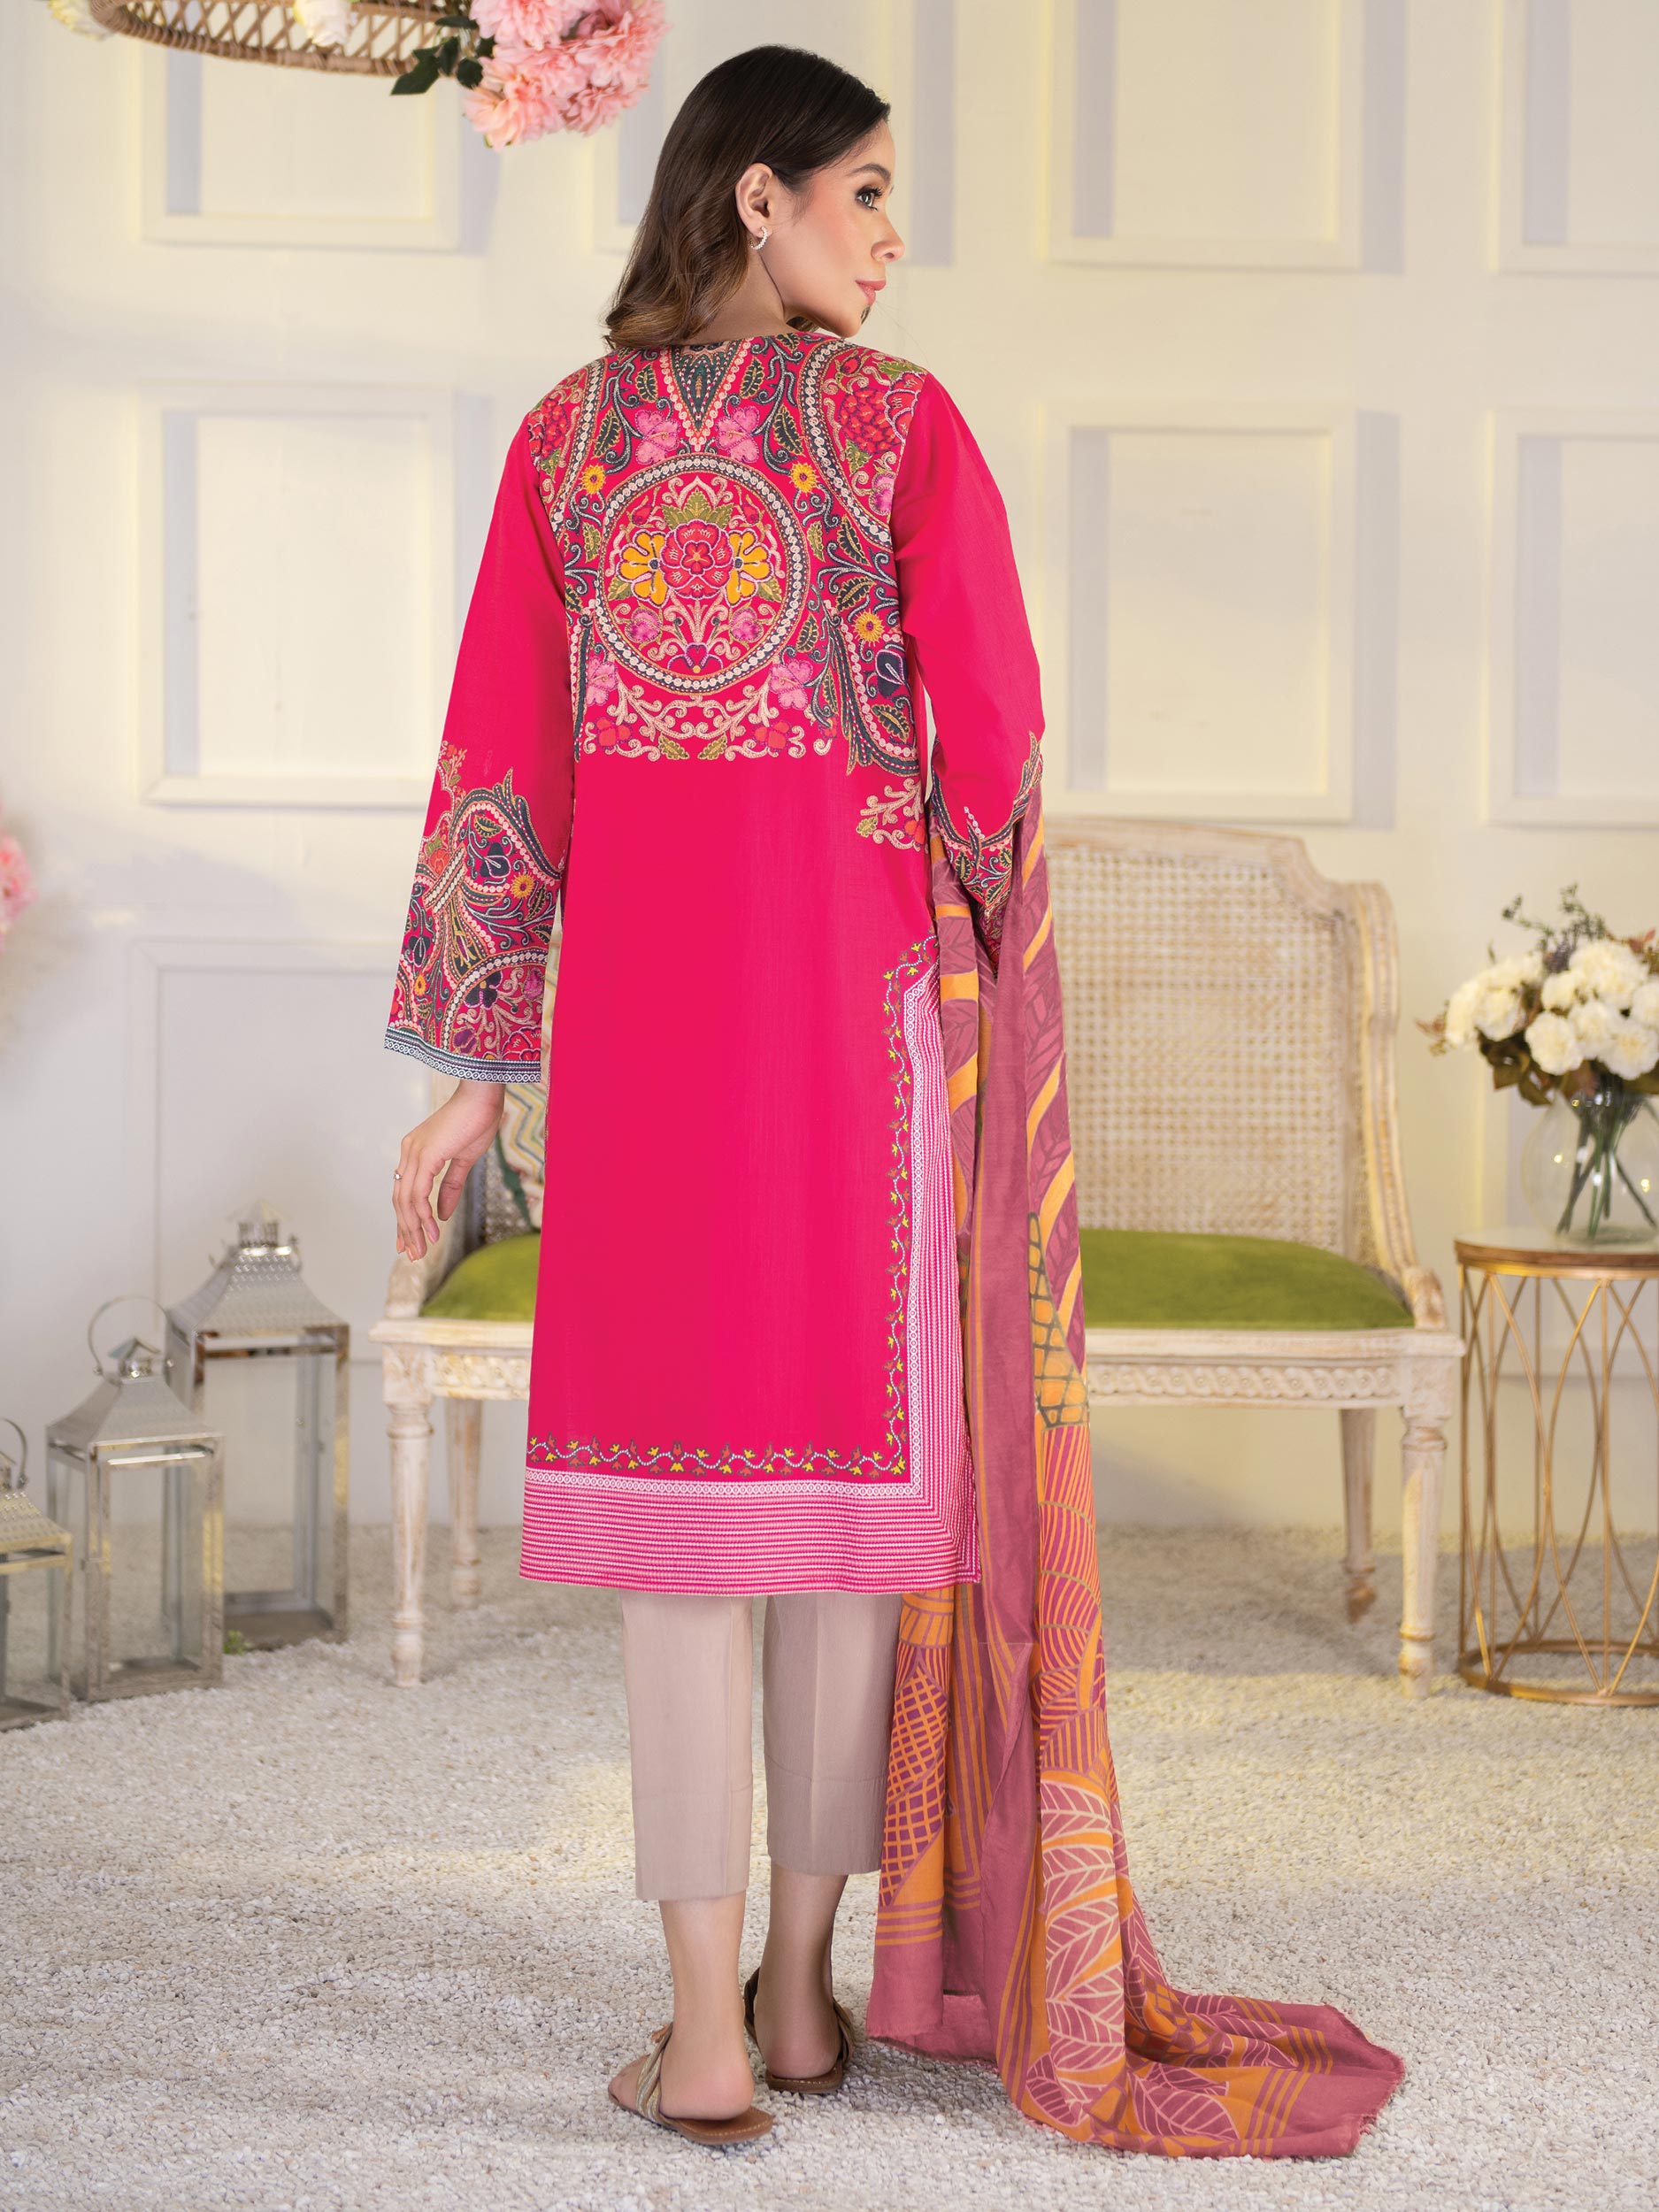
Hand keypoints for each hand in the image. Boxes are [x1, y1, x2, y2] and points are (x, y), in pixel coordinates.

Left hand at [393, 1079, 505, 1261]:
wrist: (483, 1096)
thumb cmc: (476, 1120)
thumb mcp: (463, 1160)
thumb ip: (451, 1187)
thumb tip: (443, 1214)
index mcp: (415, 1152)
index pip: (404, 1192)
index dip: (405, 1218)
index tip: (409, 1240)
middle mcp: (409, 1153)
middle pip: (400, 1200)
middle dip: (406, 1230)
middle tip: (413, 1253)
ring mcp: (414, 1154)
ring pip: (406, 1201)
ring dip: (414, 1228)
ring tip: (422, 1249)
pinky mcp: (424, 1156)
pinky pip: (418, 1194)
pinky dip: (423, 1215)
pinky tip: (433, 1230)